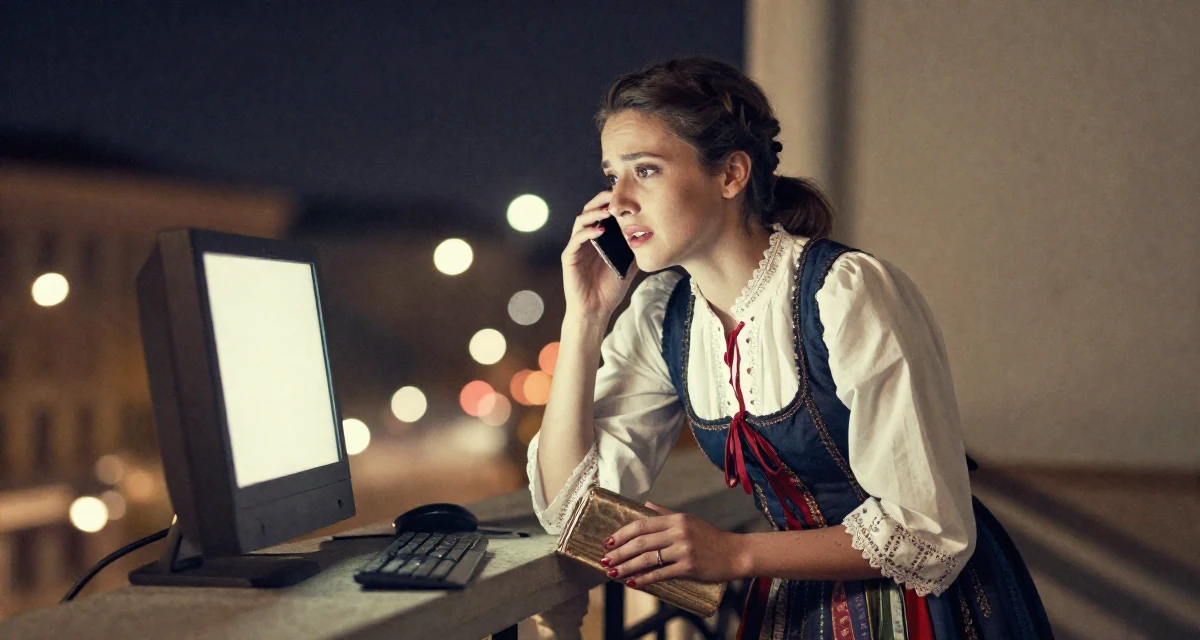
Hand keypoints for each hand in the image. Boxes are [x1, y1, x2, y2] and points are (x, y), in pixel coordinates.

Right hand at [561, 191, 639, 321]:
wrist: (596, 310)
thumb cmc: (610, 289)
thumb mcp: (629, 265)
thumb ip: (635, 249)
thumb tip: (653, 234)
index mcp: (598, 238)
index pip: (602, 212)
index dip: (611, 202)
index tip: (626, 194)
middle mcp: (585, 239)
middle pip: (589, 210)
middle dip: (601, 200)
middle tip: (615, 194)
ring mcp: (576, 247)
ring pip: (580, 221)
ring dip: (594, 213)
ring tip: (608, 211)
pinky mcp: (569, 257)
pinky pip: (575, 240)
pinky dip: (587, 232)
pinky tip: (600, 231)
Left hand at [599, 502, 746, 588]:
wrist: (736, 553)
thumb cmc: (711, 537)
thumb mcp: (689, 520)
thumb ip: (665, 513)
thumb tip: (646, 504)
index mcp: (676, 519)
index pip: (642, 524)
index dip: (622, 533)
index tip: (609, 541)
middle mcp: (678, 532)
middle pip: (641, 541)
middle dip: (620, 552)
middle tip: (605, 559)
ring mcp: (683, 549)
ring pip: (647, 558)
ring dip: (626, 566)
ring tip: (612, 572)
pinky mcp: (689, 567)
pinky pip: (661, 573)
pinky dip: (644, 579)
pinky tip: (633, 583)